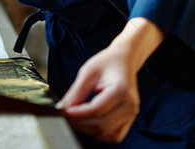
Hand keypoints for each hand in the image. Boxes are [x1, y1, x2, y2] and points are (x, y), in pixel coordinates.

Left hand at [57, 17, 165, 142]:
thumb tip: (63, 108)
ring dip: (88, 128)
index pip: (96, 110)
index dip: (78, 113)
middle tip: (65, 114)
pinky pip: (115, 135)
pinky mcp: (130, 118)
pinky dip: (101, 133)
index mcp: (121, 90)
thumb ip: (76, 92)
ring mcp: (131, 113)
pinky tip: (89, 122)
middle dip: (80, 122)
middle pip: (101, 124)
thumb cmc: (107, 62)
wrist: (124, 59)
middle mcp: (129, 105)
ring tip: (75, 117)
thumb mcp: (88, 72)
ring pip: (107, 133)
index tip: (63, 111)